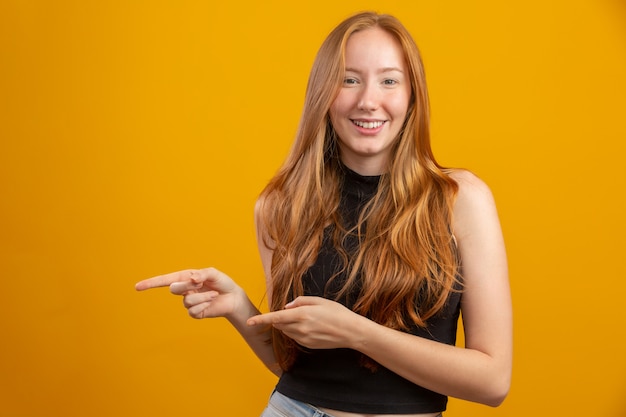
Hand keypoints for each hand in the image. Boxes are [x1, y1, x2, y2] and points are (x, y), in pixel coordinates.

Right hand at [135, 267, 241, 318]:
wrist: (232, 297)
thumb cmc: (222, 282)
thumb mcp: (213, 273)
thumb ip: (202, 274)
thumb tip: (191, 279)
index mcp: (185, 277)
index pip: (165, 280)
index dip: (151, 283)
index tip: (137, 286)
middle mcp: (184, 290)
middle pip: (174, 289)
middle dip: (188, 286)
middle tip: (201, 284)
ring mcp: (189, 302)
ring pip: (187, 301)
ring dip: (203, 297)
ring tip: (214, 294)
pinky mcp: (195, 313)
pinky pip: (193, 311)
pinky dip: (204, 305)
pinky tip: (211, 303)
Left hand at [247, 296, 361, 349]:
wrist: (351, 332)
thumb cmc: (337, 313)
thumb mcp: (320, 300)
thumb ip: (300, 301)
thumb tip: (286, 307)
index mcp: (302, 314)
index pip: (275, 318)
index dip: (261, 320)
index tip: (249, 322)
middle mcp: (301, 328)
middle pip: (280, 325)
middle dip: (280, 319)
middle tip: (295, 312)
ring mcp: (304, 339)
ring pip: (287, 332)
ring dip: (289, 325)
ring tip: (308, 319)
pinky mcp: (308, 345)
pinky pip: (296, 338)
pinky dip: (297, 332)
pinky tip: (312, 327)